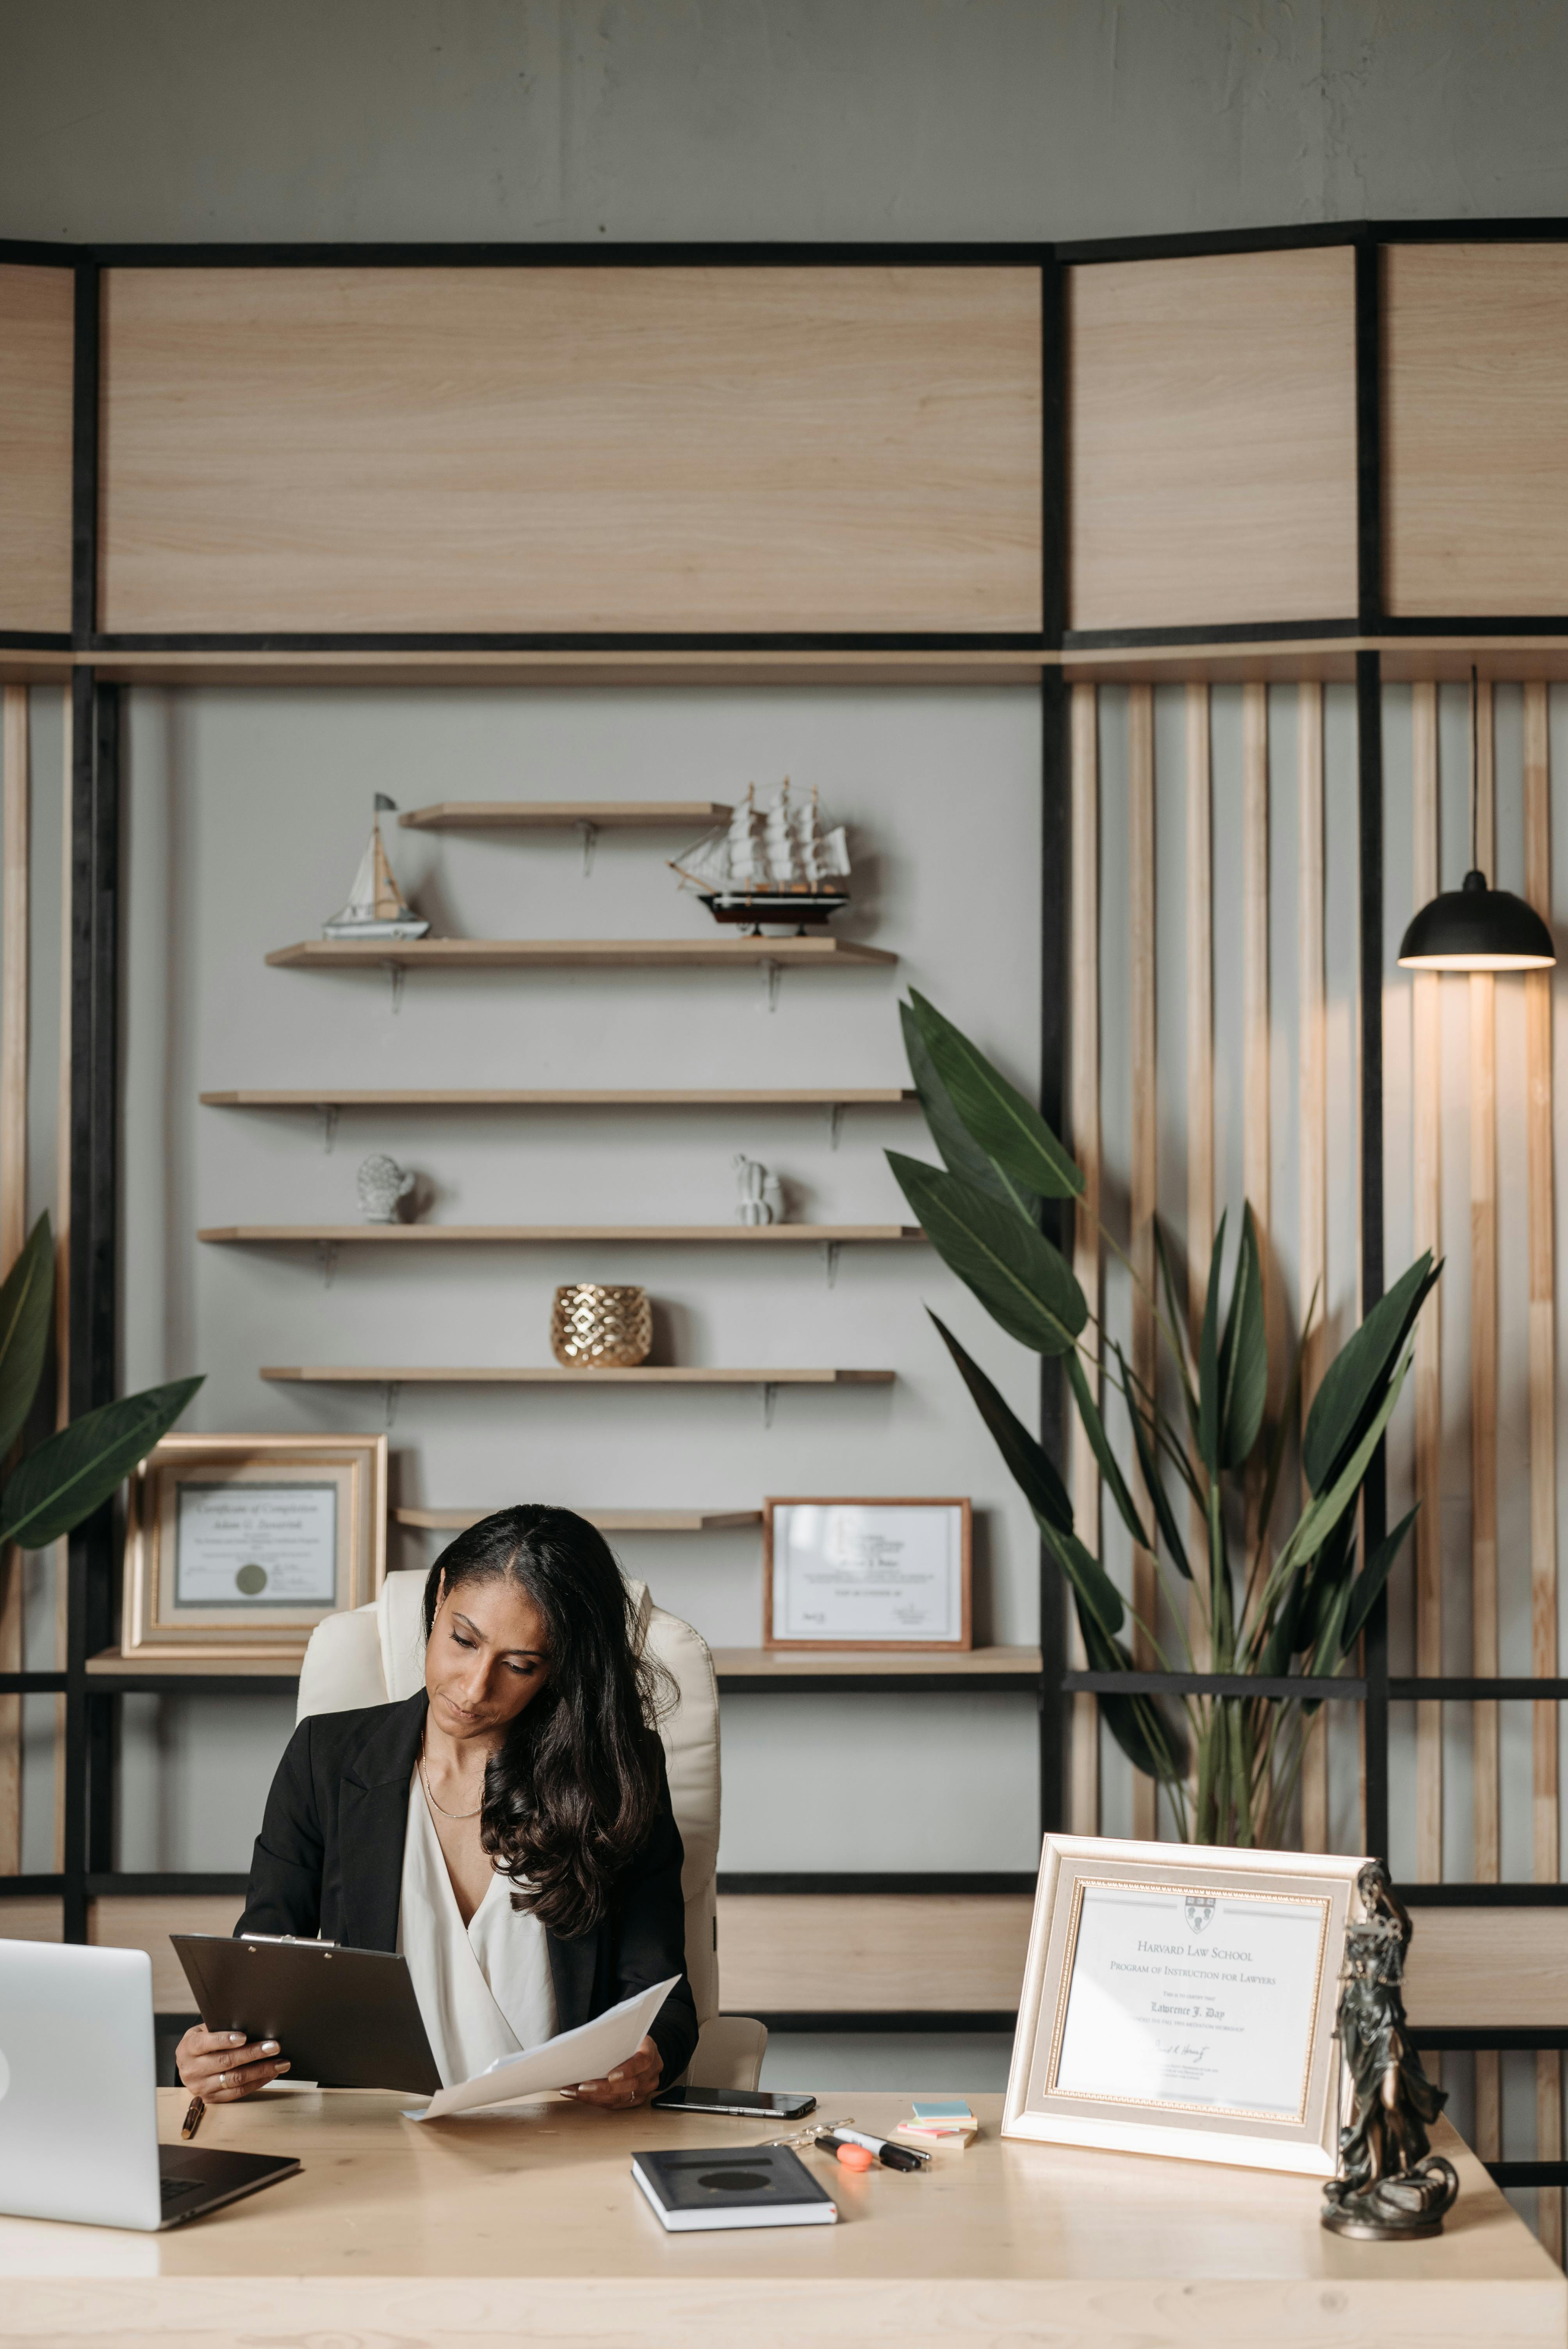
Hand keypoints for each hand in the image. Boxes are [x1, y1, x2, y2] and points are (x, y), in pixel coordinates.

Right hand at [175, 2025, 290, 2100]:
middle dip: (253, 2053)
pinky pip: (238, 2092)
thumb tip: (251, 2024)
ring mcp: (201, 2087)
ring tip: (280, 2062)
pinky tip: (270, 2073)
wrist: (186, 2065)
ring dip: (261, 2070)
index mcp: (188, 2048)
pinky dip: (257, 2082)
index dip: (225, 2040)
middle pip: (226, 2062)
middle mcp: (192, 2070)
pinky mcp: (211, 2098)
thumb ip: (220, 2028)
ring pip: (235, 2079)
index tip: (244, 2036)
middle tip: (274, 2046)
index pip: (206, 2043)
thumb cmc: (201, 2043)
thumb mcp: (202, 2031)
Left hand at [561, 2033, 662, 2109]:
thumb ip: (615, 2038)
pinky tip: (581, 2096)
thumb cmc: (630, 2040)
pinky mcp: (635, 2101)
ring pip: (620, 2098)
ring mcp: (645, 2090)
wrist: (643, 2052)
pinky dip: (596, 2101)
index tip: (611, 2076)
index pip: (643, 2062)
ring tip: (574, 2092)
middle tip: (581, 2086)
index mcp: (651, 2053)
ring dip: (595, 2097)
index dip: (628, 2070)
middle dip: (603, 2088)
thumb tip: (587, 2042)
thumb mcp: (627, 2033)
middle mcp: (651, 2074)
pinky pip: (616, 2104)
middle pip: (629, 2085)